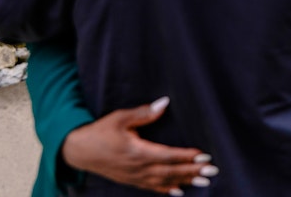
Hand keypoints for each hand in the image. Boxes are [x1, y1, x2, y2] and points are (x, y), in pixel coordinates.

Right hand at [61, 97, 217, 195]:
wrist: (78, 151)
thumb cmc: (100, 132)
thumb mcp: (120, 118)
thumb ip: (143, 112)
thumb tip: (164, 103)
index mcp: (136, 152)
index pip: (167, 156)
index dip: (186, 157)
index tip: (204, 156)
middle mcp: (137, 168)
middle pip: (170, 171)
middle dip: (193, 172)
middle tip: (213, 171)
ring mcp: (134, 177)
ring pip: (164, 181)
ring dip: (185, 181)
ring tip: (204, 182)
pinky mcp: (130, 180)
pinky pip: (152, 188)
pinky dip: (167, 190)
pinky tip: (180, 192)